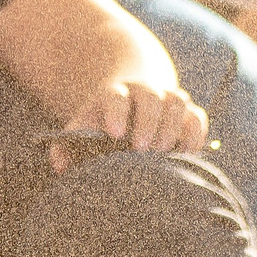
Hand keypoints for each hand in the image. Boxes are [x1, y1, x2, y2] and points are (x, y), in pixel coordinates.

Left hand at [69, 79, 206, 154]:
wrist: (131, 100)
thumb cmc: (103, 125)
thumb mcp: (83, 128)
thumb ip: (67, 146)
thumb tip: (59, 165)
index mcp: (114, 93)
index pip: (116, 97)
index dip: (116, 112)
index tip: (115, 133)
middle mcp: (143, 91)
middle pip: (150, 97)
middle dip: (148, 122)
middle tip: (144, 149)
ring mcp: (167, 98)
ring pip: (177, 101)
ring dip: (173, 126)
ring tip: (166, 152)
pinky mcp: (188, 111)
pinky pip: (197, 116)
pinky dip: (196, 132)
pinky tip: (188, 151)